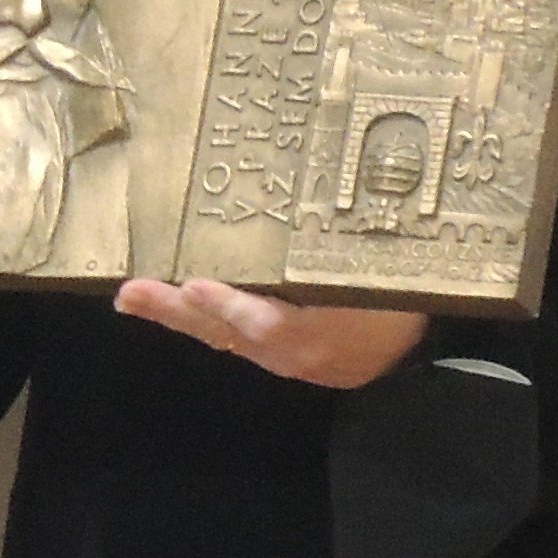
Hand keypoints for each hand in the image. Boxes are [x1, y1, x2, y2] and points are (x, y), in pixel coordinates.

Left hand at [114, 280, 430, 390]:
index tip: (199, 286)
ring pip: (223, 336)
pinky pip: (234, 339)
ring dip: (176, 317)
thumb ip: (352, 255)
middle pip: (228, 331)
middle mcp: (295, 351)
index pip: (271, 323)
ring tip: (132, 297)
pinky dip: (202, 322)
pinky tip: (169, 304)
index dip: (235, 307)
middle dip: (177, 311)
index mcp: (325, 332)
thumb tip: (326, 199)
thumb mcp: (389, 281)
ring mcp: (285, 358)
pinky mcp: (281, 357)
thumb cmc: (408, 305)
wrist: (425, 358)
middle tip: (133, 293)